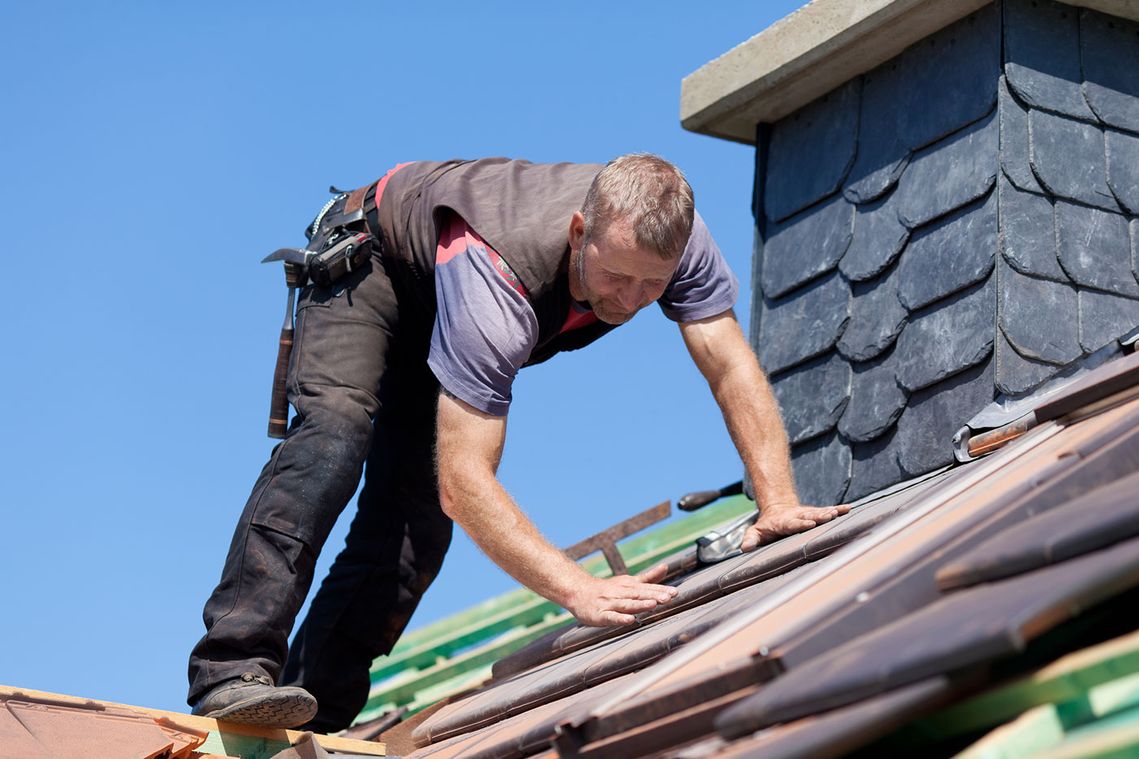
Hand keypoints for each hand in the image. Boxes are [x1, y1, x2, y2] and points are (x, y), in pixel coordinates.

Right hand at [563, 563, 678, 626]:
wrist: (579, 591)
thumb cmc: (608, 589)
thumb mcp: (629, 581)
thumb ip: (649, 577)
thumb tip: (666, 567)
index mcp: (629, 585)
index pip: (647, 588)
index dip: (661, 590)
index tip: (675, 592)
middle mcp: (621, 593)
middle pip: (639, 594)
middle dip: (654, 595)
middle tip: (668, 597)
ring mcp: (610, 603)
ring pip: (627, 604)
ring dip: (640, 604)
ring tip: (653, 604)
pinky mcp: (600, 615)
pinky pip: (611, 617)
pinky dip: (620, 618)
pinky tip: (630, 620)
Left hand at [740, 502, 850, 550]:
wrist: (777, 510)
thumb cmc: (767, 526)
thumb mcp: (756, 532)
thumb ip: (751, 539)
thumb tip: (744, 548)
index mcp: (784, 522)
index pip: (793, 523)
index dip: (801, 523)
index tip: (809, 523)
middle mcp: (797, 516)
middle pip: (809, 516)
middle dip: (818, 516)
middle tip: (828, 516)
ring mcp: (807, 514)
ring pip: (819, 512)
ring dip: (829, 512)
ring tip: (839, 512)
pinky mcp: (815, 514)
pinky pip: (828, 510)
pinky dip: (838, 509)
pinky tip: (849, 509)